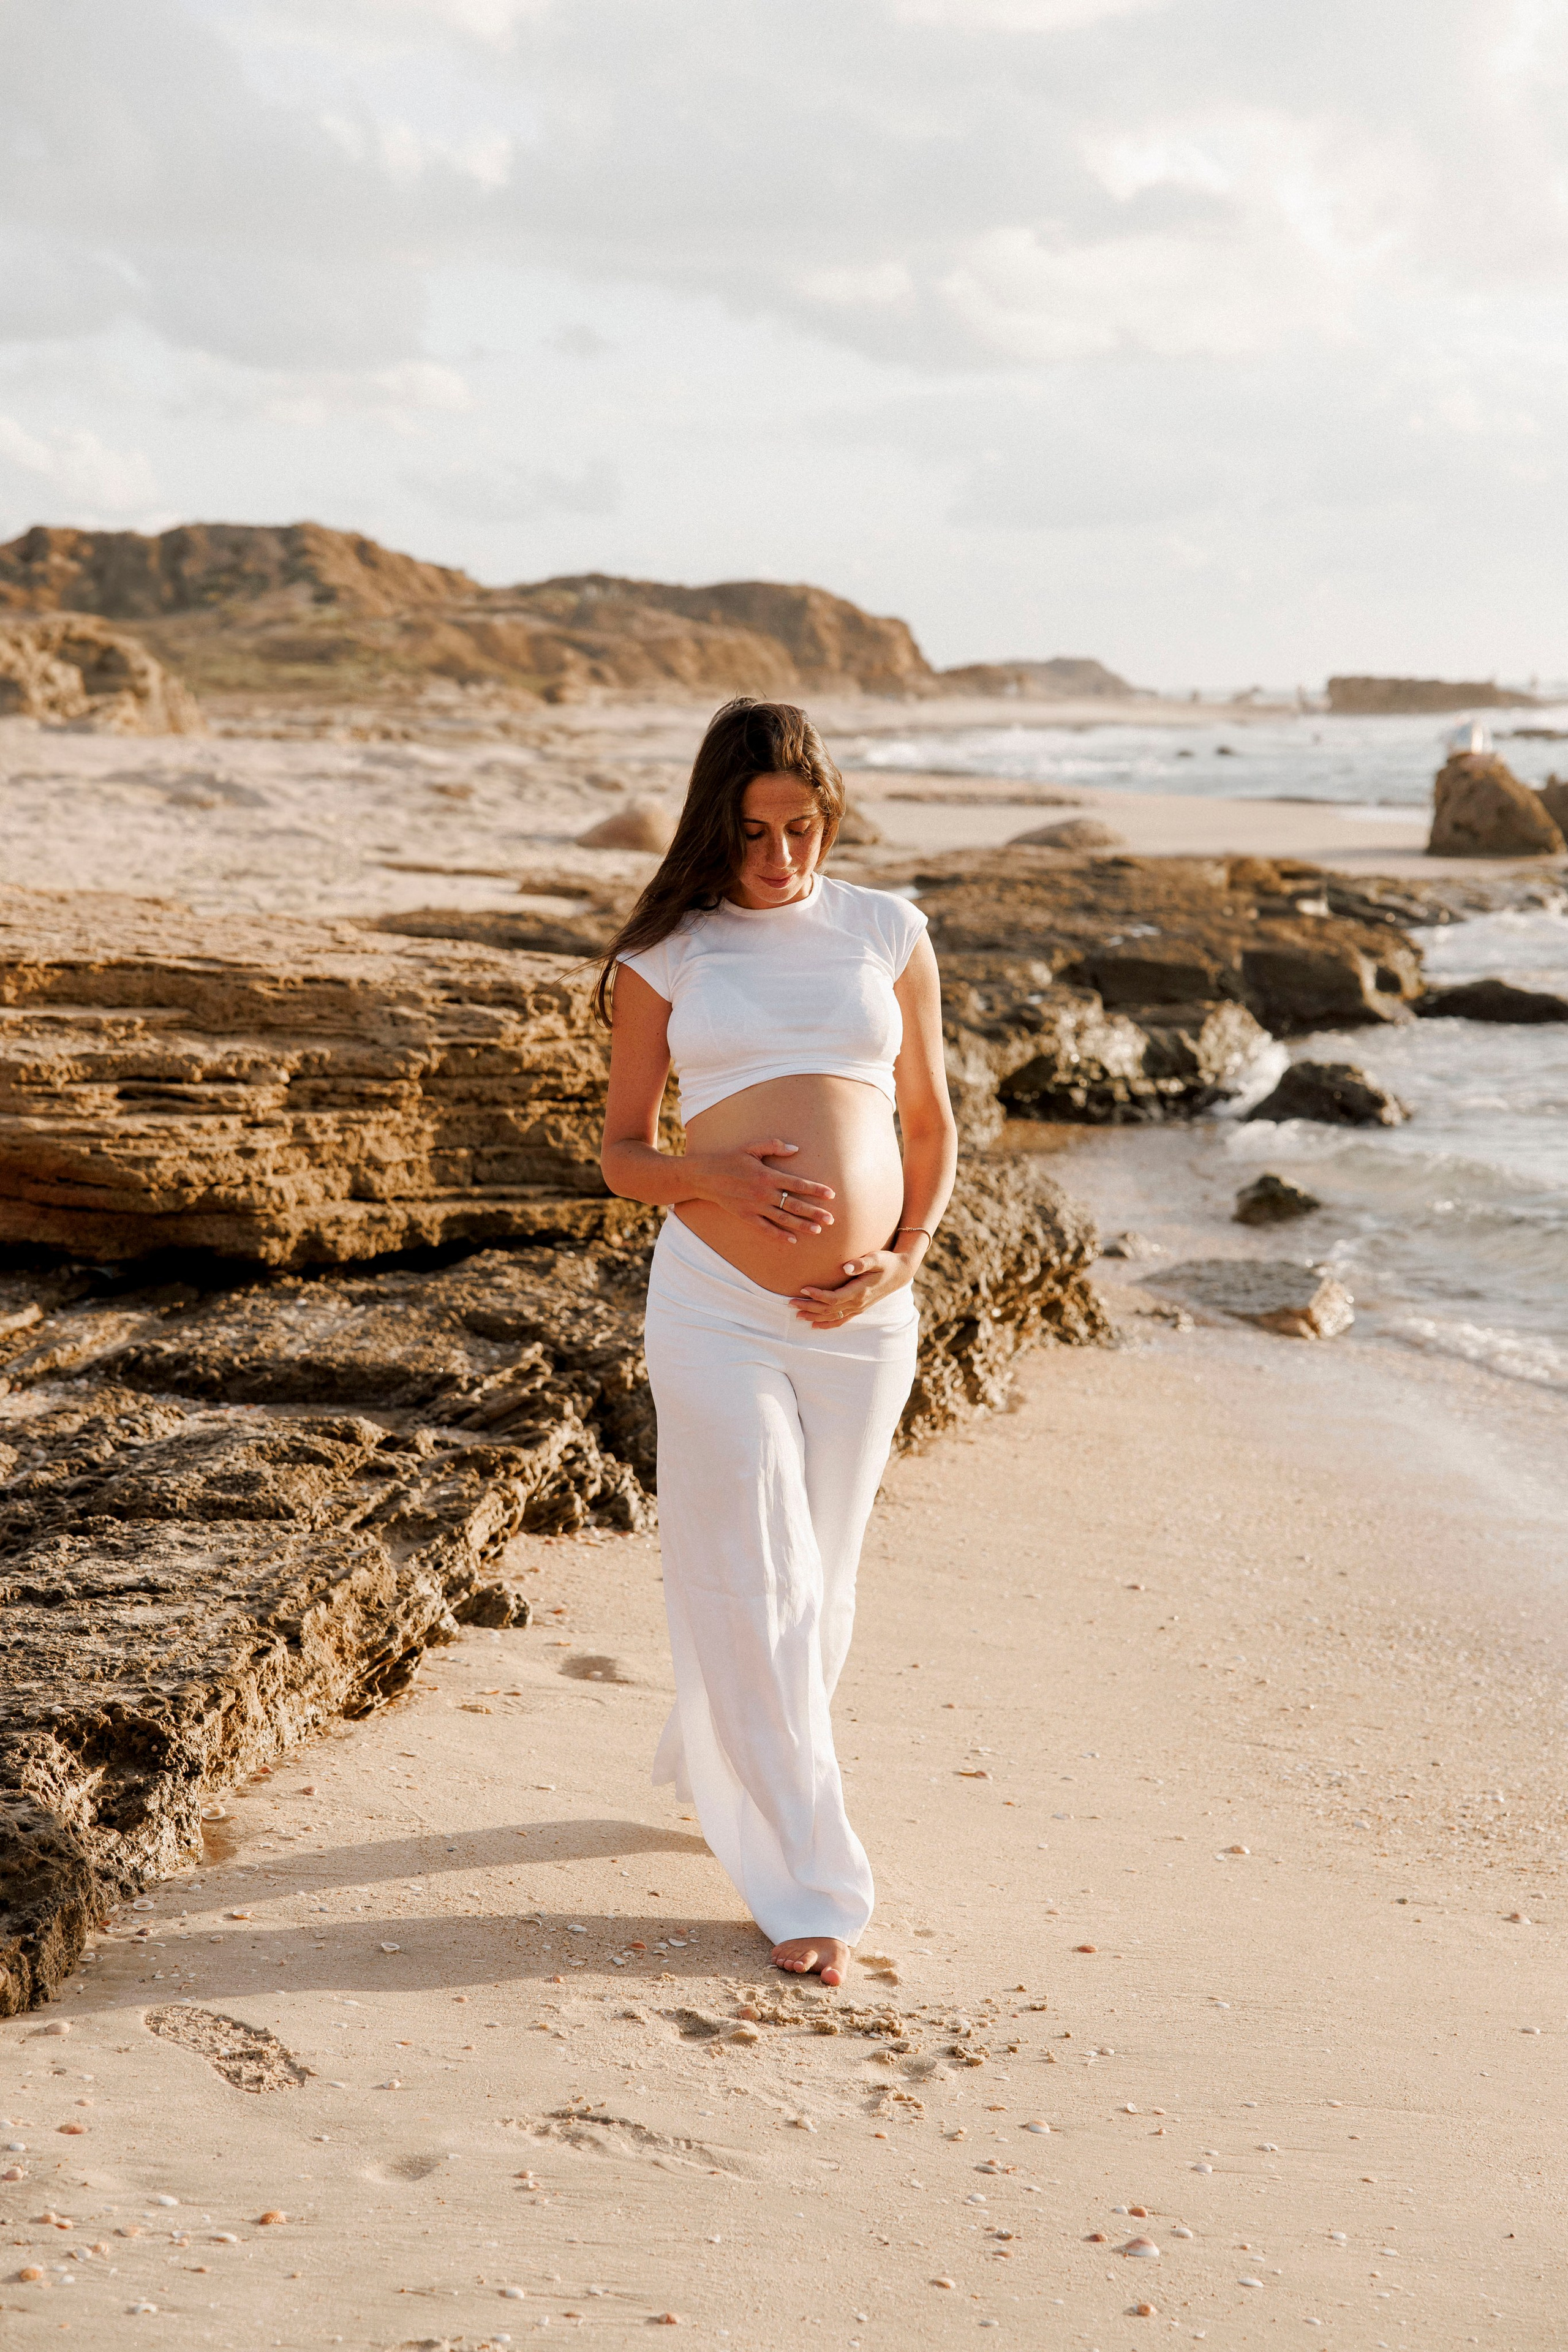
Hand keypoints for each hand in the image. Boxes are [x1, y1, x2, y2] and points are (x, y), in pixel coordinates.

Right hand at [695, 1138, 835, 1240]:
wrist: (706, 1176)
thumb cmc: (730, 1159)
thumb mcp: (751, 1147)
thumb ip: (774, 1146)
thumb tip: (796, 1149)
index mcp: (768, 1175)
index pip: (798, 1184)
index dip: (815, 1190)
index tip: (831, 1195)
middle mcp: (764, 1193)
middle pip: (795, 1205)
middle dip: (815, 1213)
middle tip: (831, 1219)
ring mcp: (755, 1207)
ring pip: (783, 1219)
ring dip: (802, 1225)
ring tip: (818, 1230)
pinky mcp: (746, 1216)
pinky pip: (766, 1228)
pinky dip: (779, 1235)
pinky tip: (792, 1240)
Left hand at [791, 1247, 917, 1327]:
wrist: (901, 1272)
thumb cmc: (887, 1262)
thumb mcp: (877, 1258)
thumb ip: (862, 1263)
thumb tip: (846, 1267)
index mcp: (860, 1291)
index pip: (833, 1298)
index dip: (817, 1295)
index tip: (803, 1288)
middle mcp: (858, 1303)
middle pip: (829, 1310)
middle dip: (809, 1308)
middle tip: (790, 1303)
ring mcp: (859, 1308)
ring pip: (833, 1317)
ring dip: (814, 1317)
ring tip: (797, 1315)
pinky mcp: (859, 1308)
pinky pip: (841, 1320)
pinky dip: (827, 1324)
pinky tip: (815, 1325)